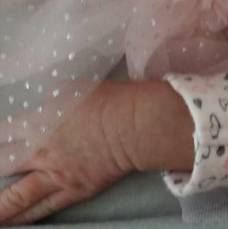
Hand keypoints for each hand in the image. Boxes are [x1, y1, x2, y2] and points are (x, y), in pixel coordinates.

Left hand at [0, 82, 134, 224]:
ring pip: (15, 197)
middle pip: (1, 165)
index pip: (1, 132)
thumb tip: (42, 109)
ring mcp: (56, 175)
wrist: (136, 125)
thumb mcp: (73, 90)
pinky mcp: (73, 190)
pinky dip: (25, 217)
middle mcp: (39, 151)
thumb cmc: (111, 100)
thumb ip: (50, 102)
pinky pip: (43, 209)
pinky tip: (12, 222)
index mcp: (37, 122)